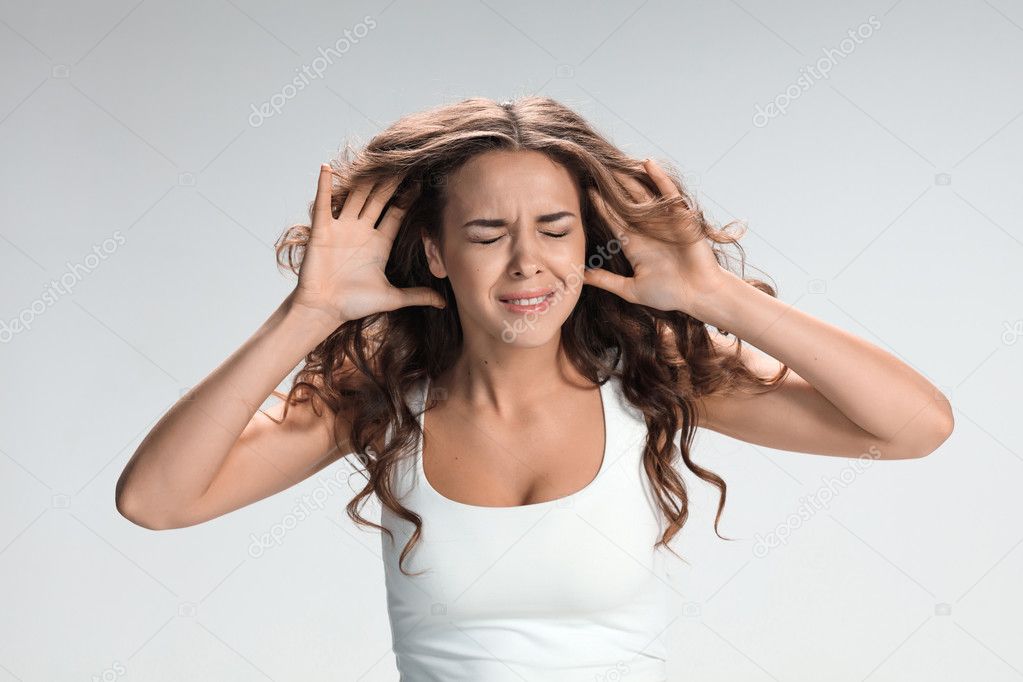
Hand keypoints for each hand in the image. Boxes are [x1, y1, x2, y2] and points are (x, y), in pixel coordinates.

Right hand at [290, 164, 445, 325]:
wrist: (324, 310)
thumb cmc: (355, 304)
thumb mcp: (391, 298)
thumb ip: (417, 295)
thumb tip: (443, 303)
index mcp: (380, 242)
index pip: (398, 212)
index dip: (409, 196)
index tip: (422, 178)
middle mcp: (362, 230)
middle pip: (379, 198)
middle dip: (391, 180)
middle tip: (404, 158)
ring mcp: (342, 228)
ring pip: (355, 196)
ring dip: (364, 177)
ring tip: (374, 156)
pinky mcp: (322, 230)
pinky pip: (323, 204)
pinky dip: (324, 186)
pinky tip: (327, 168)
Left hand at [582, 158, 727, 316]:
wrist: (699, 294)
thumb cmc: (668, 294)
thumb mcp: (631, 289)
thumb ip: (606, 280)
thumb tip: (579, 278)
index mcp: (634, 245)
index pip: (613, 220)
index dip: (600, 206)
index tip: (586, 190)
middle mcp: (646, 230)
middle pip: (625, 203)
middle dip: (612, 188)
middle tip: (596, 169)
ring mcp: (663, 221)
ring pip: (643, 194)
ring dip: (630, 179)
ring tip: (616, 163)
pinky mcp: (680, 217)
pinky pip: (667, 193)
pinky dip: (658, 178)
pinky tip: (647, 163)